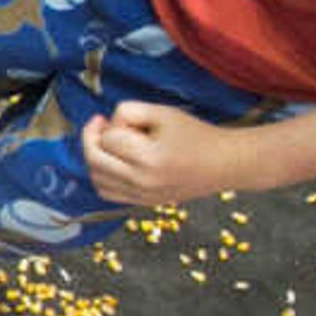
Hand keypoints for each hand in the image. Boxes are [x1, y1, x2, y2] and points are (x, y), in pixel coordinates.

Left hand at [81, 100, 240, 207]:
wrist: (224, 163)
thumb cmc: (196, 135)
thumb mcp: (163, 112)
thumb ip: (129, 112)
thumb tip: (104, 128)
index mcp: (150, 158)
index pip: (109, 138)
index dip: (112, 123)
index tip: (128, 120)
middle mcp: (143, 182)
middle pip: (94, 159)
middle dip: (91, 137)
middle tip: (100, 125)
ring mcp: (142, 196)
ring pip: (96, 178)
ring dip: (94, 157)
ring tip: (108, 143)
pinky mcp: (144, 203)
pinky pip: (107, 193)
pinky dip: (102, 176)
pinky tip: (112, 162)